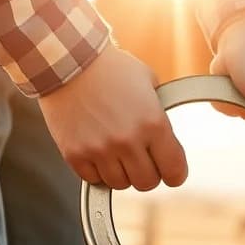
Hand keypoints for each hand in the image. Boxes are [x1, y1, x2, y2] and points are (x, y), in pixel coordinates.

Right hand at [39, 46, 187, 190]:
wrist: (69, 60)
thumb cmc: (110, 68)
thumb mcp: (149, 83)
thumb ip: (159, 113)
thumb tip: (166, 137)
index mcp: (153, 123)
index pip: (175, 171)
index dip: (175, 173)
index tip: (171, 171)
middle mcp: (128, 141)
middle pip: (147, 183)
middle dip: (147, 173)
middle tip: (141, 160)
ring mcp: (100, 150)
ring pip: (120, 184)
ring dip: (121, 172)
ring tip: (116, 152)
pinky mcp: (75, 154)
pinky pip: (93, 179)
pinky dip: (96, 170)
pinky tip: (97, 151)